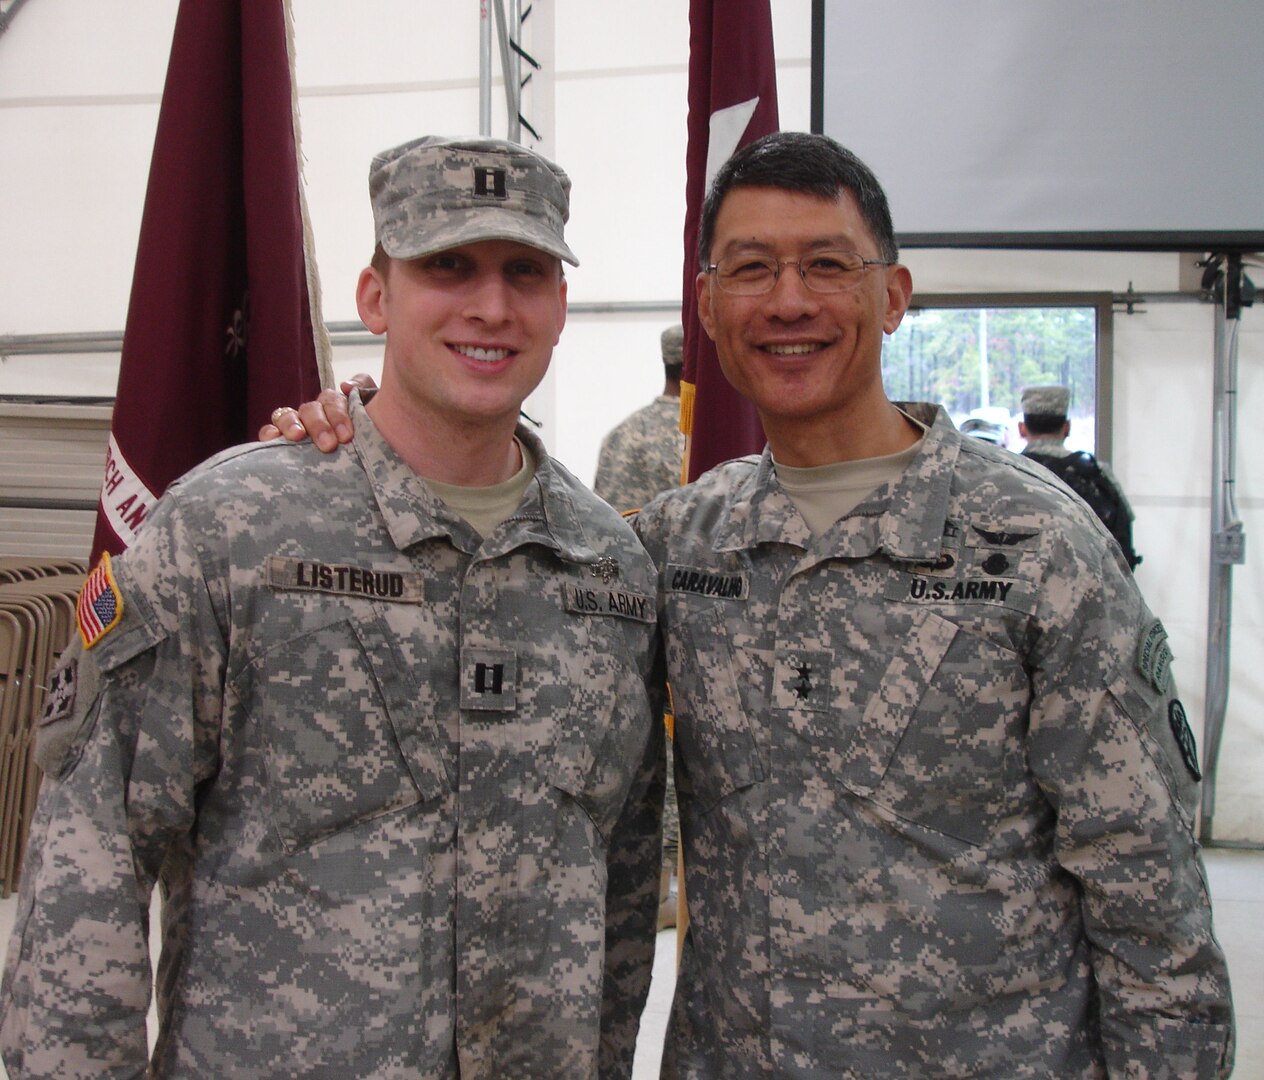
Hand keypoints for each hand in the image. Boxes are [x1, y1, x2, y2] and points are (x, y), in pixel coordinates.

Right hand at [257, 374, 376, 451]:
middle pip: (311, 409)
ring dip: (292, 424)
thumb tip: (346, 385)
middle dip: (319, 425)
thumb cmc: (366, 438)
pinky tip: (273, 439)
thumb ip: (365, 391)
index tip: (346, 436)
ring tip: (298, 437)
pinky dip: (269, 433)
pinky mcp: (280, 441)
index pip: (331, 400)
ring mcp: (295, 426)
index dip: (337, 414)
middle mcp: (314, 414)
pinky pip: (269, 431)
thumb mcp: (374, 414)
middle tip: (329, 445)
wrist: (366, 468)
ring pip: (287, 415)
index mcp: (334, 407)